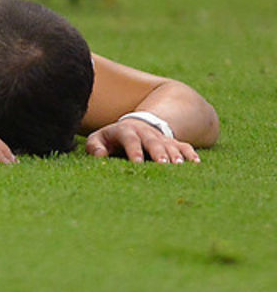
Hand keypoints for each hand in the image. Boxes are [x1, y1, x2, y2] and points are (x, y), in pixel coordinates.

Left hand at [85, 118, 200, 163]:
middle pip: (152, 141)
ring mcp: (160, 137)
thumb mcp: (99, 138)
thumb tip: (99, 155)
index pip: (130, 139)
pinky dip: (190, 154)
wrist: (135, 125)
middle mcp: (145, 132)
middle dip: (158, 152)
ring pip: (169, 144)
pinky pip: (183, 146)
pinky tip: (196, 163)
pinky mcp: (172, 142)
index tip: (137, 162)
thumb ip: (95, 146)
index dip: (134, 150)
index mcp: (125, 131)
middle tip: (163, 164)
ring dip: (174, 154)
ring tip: (179, 165)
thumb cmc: (113, 138)